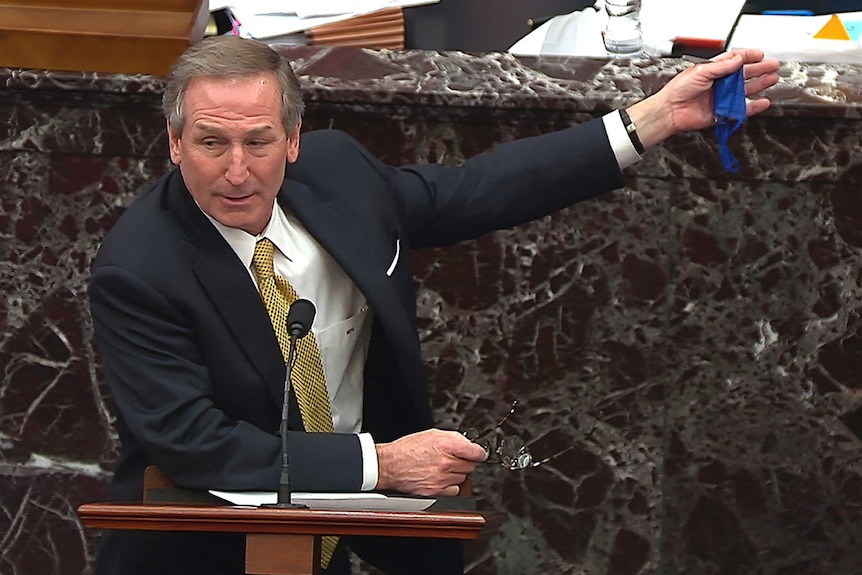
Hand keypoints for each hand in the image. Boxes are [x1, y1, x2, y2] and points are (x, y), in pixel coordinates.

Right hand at [375, 429, 487, 495]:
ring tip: (442, 467)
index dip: (479, 452)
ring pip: (463, 477)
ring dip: (457, 473)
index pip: (476, 452)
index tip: (479, 454)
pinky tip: (441, 478)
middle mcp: (445, 462)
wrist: (390, 465)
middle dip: (465, 462)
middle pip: (470, 466)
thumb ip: (453, 438)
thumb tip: (469, 444)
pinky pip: (455, 490)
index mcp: (446, 445)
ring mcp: (441, 478)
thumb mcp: (431, 434)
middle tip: (453, 459)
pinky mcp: (436, 491)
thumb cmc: (407, 449)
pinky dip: (451, 485)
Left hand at [627, 49, 780, 148]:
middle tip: (772, 66)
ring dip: (760, 84)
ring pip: (745, 90)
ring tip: (772, 79)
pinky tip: (763, 102)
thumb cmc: (677, 91)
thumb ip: (721, 66)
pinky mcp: (722, 113)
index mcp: (713, 71)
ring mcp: (722, 98)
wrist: (670, 111)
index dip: (748, 56)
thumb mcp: (700, 71)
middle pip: (744, 74)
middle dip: (759, 69)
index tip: (759, 54)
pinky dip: (753, 107)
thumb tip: (738, 59)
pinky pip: (741, 110)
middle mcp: (719, 84)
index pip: (734, 60)